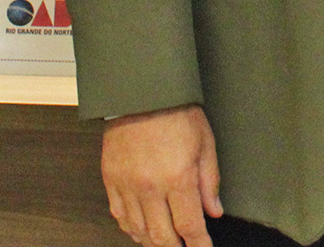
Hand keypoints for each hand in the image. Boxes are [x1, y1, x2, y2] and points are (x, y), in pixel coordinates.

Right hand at [102, 104, 221, 246]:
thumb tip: (214, 211)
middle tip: (186, 246)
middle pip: (162, 237)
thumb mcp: (205, 143)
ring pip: (139, 231)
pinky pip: (120, 216)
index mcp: (178, 178)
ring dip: (154, 242)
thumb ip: (209, 181)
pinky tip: (142, 230)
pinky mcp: (110, 180)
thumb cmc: (176, 113)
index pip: (189, 227)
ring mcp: (127, 185)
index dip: (199, 245)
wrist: (141, 92)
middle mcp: (150, 187)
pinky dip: (132, 229)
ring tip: (166, 242)